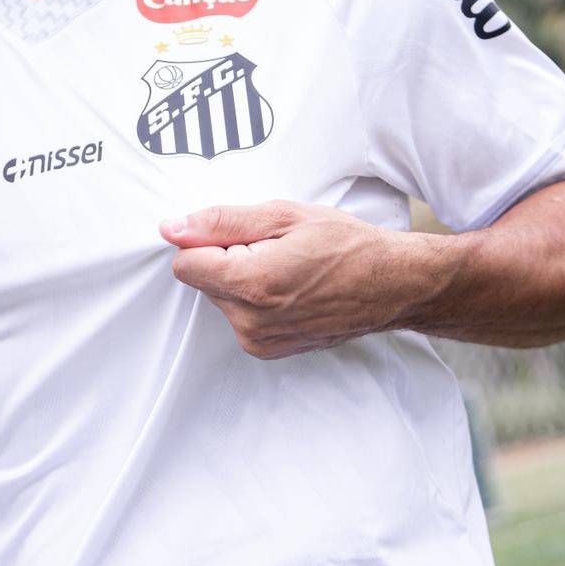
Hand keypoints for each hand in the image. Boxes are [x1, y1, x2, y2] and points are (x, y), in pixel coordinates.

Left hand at [159, 200, 431, 359]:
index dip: (208, 241)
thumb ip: (221, 222)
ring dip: (241, 279)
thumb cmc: (347, 245)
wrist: (392, 285)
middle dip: (226, 258)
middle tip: (273, 248)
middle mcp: (250, 321)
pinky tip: (289, 288)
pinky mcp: (268, 350)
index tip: (242, 235)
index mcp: (251, 283)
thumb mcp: (283, 215)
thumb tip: (172, 228)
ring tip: (286, 267)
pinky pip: (239, 316)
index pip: (185, 263)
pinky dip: (254, 299)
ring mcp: (259, 341)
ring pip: (220, 298)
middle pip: (203, 280)